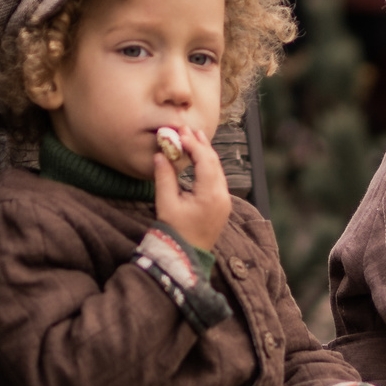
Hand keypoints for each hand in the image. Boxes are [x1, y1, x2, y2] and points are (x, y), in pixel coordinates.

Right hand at [152, 125, 230, 254]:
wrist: (187, 257)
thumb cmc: (175, 233)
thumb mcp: (166, 204)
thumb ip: (164, 177)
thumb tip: (161, 154)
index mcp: (210, 195)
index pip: (204, 161)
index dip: (192, 144)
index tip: (179, 132)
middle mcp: (222, 196)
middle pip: (214, 162)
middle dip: (200, 144)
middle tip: (186, 128)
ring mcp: (225, 201)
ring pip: (217, 169)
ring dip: (205, 153)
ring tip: (192, 137)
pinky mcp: (221, 205)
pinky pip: (217, 178)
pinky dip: (207, 165)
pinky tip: (198, 158)